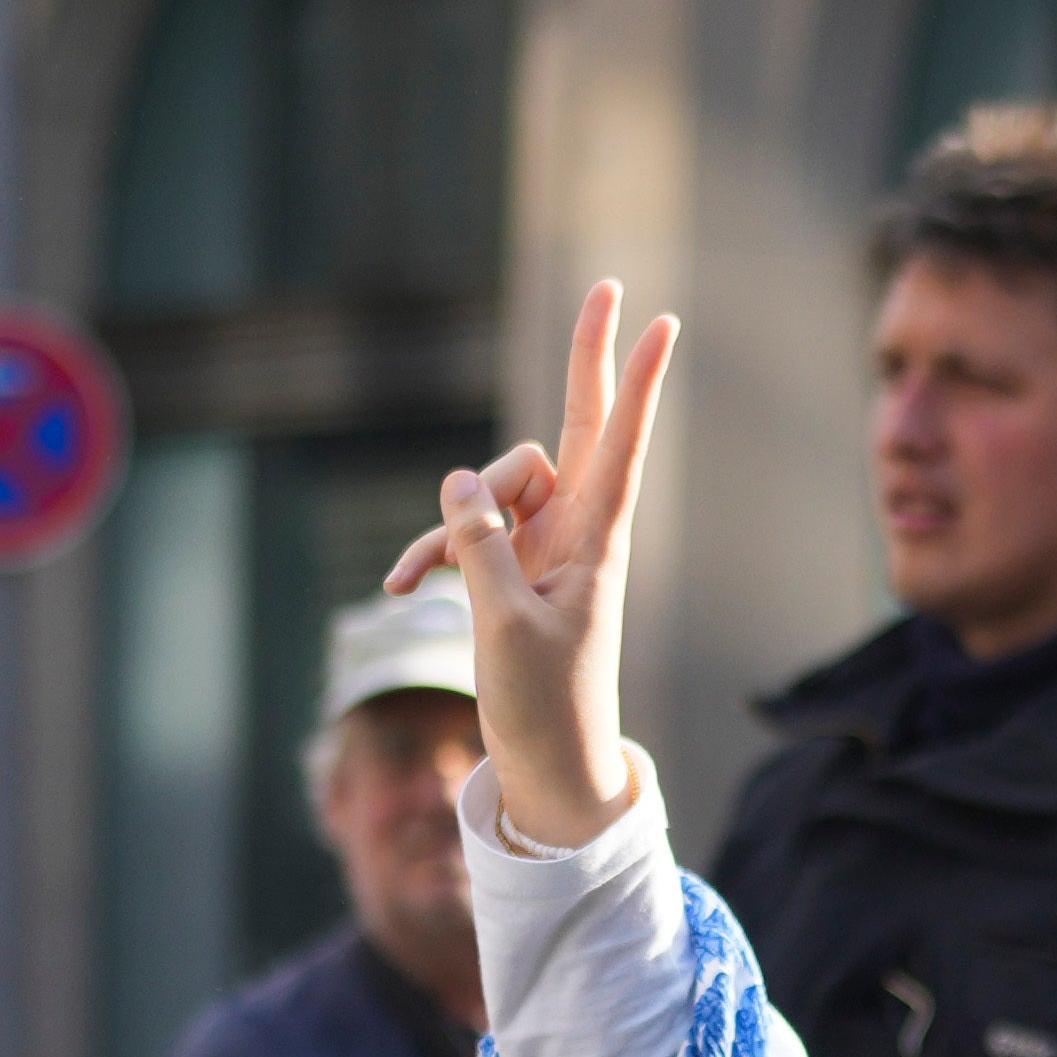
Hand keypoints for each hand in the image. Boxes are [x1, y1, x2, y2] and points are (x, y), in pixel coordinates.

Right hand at [394, 276, 679, 848]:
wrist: (552, 772)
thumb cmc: (546, 705)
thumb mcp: (504, 623)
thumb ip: (479, 544)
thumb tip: (458, 478)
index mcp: (598, 541)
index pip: (618, 443)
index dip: (634, 380)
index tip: (662, 320)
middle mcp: (576, 530)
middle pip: (574, 427)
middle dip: (585, 360)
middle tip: (604, 284)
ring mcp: (543, 547)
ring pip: (492, 487)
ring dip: (448, 524)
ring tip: (411, 582)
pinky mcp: (510, 570)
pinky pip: (465, 533)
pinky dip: (430, 552)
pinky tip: (394, 590)